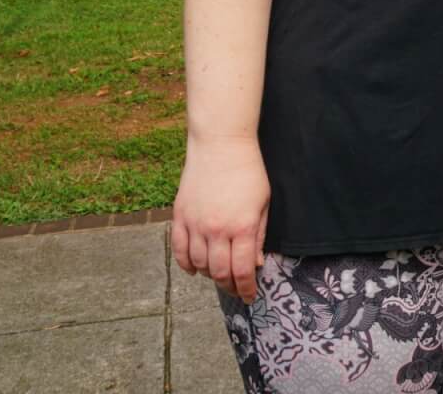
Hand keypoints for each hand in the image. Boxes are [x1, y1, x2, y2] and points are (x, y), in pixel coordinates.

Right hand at [171, 136, 270, 302]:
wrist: (221, 145)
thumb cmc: (249, 172)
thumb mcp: (263, 204)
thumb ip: (258, 236)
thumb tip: (255, 265)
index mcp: (242, 227)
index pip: (242, 271)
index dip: (246, 289)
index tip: (250, 297)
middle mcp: (216, 229)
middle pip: (219, 272)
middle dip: (229, 286)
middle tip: (236, 288)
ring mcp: (195, 224)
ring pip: (198, 264)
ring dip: (209, 274)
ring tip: (219, 274)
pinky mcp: (180, 216)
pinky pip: (179, 250)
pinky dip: (186, 264)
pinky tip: (195, 267)